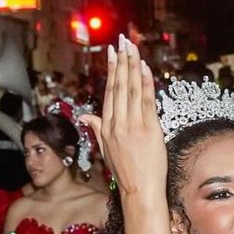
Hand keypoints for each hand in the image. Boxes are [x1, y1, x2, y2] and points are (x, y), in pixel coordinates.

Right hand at [80, 36, 164, 201]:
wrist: (139, 192)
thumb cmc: (126, 173)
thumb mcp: (106, 150)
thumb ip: (96, 129)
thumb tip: (85, 116)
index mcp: (107, 127)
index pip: (109, 93)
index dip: (111, 71)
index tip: (112, 54)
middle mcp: (118, 124)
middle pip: (119, 86)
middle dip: (121, 61)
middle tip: (122, 41)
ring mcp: (133, 126)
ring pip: (132, 89)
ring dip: (132, 66)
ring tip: (132, 47)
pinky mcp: (149, 129)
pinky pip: (146, 100)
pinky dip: (145, 82)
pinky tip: (144, 67)